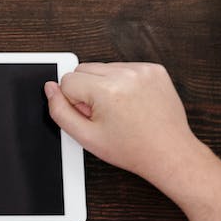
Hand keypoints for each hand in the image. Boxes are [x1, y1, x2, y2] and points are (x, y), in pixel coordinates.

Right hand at [43, 62, 215, 190]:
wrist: (170, 153)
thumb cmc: (133, 149)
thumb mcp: (87, 138)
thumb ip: (60, 112)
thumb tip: (50, 88)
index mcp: (107, 90)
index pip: (67, 80)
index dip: (74, 102)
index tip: (92, 117)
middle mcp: (126, 74)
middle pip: (83, 69)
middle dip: (88, 91)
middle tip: (105, 115)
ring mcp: (143, 70)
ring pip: (103, 67)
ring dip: (105, 85)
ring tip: (120, 109)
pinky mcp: (154, 69)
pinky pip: (124, 67)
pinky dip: (123, 82)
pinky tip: (132, 102)